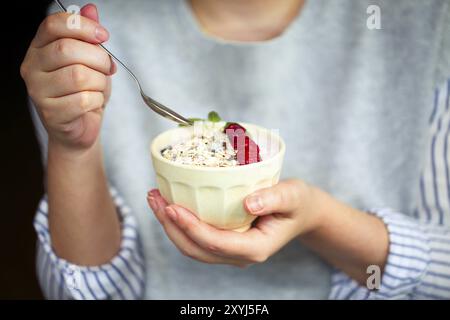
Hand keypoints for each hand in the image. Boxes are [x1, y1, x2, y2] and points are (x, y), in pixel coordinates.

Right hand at [20, 4, 115, 151]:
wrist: (80, 126)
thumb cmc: (84, 91)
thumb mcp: (90, 60)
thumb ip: (89, 36)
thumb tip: (91, 8)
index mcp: (40, 47)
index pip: (54, 24)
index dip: (83, 26)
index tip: (103, 35)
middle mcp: (32, 66)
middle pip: (68, 50)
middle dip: (98, 58)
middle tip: (106, 68)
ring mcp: (38, 91)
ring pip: (78, 76)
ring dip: (100, 82)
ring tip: (98, 87)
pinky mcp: (50, 113)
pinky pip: (83, 100)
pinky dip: (97, 100)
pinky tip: (93, 103)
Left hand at [147, 180, 323, 266]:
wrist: (301, 212)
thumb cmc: (297, 203)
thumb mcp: (292, 196)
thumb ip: (274, 199)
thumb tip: (249, 203)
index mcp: (256, 248)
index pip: (215, 243)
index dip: (191, 227)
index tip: (172, 207)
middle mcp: (240, 255)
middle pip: (196, 249)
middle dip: (171, 226)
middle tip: (154, 198)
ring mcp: (230, 251)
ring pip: (192, 246)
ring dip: (170, 225)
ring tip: (155, 199)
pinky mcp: (224, 242)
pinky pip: (196, 238)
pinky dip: (179, 223)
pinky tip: (169, 204)